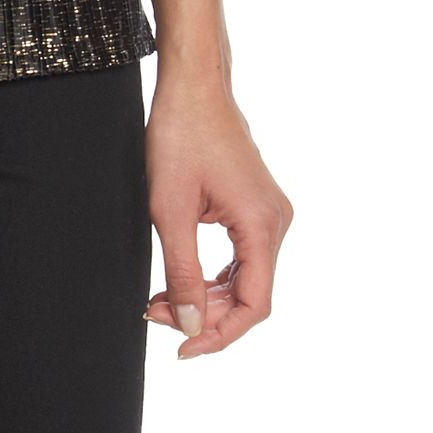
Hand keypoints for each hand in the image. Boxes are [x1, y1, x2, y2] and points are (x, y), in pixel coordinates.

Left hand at [142, 75, 292, 358]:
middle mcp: (276, 221)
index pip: (254, 305)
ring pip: (245, 277)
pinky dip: (213, 273)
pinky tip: (182, 279)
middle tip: (156, 315)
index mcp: (262, 224)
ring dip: (207, 296)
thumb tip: (192, 326)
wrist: (192, 83)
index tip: (182, 349)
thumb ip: (182, 272)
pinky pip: (242, 255)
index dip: (220, 335)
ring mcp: (268, 212)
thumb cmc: (181, 134)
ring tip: (162, 301)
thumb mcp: (169, 208)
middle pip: (250, 294)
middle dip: (205, 314)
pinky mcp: (255, 204)